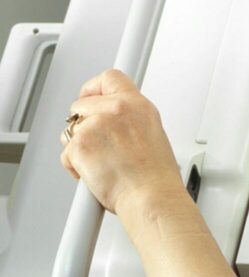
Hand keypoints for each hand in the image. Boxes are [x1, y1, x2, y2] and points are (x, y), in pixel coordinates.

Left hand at [60, 69, 184, 215]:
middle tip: (96, 144)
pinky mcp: (80, 144)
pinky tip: (95, 174)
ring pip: (70, 129)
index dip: (94, 88)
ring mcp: (96, 125)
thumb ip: (130, 121)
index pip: (110, 78)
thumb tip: (114, 122)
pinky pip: (66, 151)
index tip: (90, 97)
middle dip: (83, 123)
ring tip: (101, 163)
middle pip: (82, 104)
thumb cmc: (155, 178)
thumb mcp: (153, 135)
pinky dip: (75, 166)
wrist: (151, 198)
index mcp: (138, 106)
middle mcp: (117, 110)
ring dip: (79, 146)